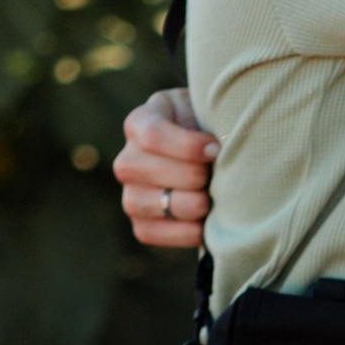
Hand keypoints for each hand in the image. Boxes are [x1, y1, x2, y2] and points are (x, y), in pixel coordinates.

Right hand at [116, 89, 216, 251]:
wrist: (215, 162)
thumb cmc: (213, 129)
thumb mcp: (210, 111)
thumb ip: (210, 117)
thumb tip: (217, 149)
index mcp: (141, 122)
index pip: (153, 135)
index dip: (188, 146)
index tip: (216, 149)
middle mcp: (127, 159)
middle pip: (152, 170)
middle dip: (195, 176)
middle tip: (216, 176)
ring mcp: (130, 194)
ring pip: (152, 203)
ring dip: (194, 204)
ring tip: (213, 198)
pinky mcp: (141, 225)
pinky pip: (151, 233)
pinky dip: (185, 232)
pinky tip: (207, 222)